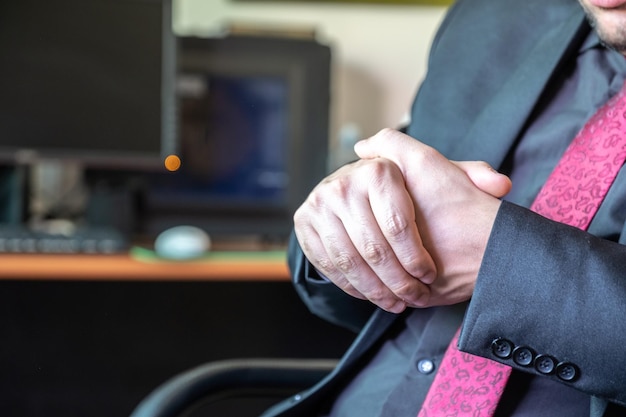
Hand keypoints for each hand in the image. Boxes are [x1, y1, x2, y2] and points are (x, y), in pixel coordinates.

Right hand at [293, 129, 510, 311]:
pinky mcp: (304, 223)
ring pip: (350, 262)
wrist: (356, 192)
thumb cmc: (404, 189)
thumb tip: (500, 184)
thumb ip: (474, 176)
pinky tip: (369, 293)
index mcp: (378, 169)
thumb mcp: (440, 176)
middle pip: (374, 250)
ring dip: (375, 290)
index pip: (398, 226)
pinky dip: (350, 285)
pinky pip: (327, 264)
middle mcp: (342, 183)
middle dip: (398, 282)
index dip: (416, 258)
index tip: (428, 275)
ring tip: (395, 302)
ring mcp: (318, 204)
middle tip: (413, 297)